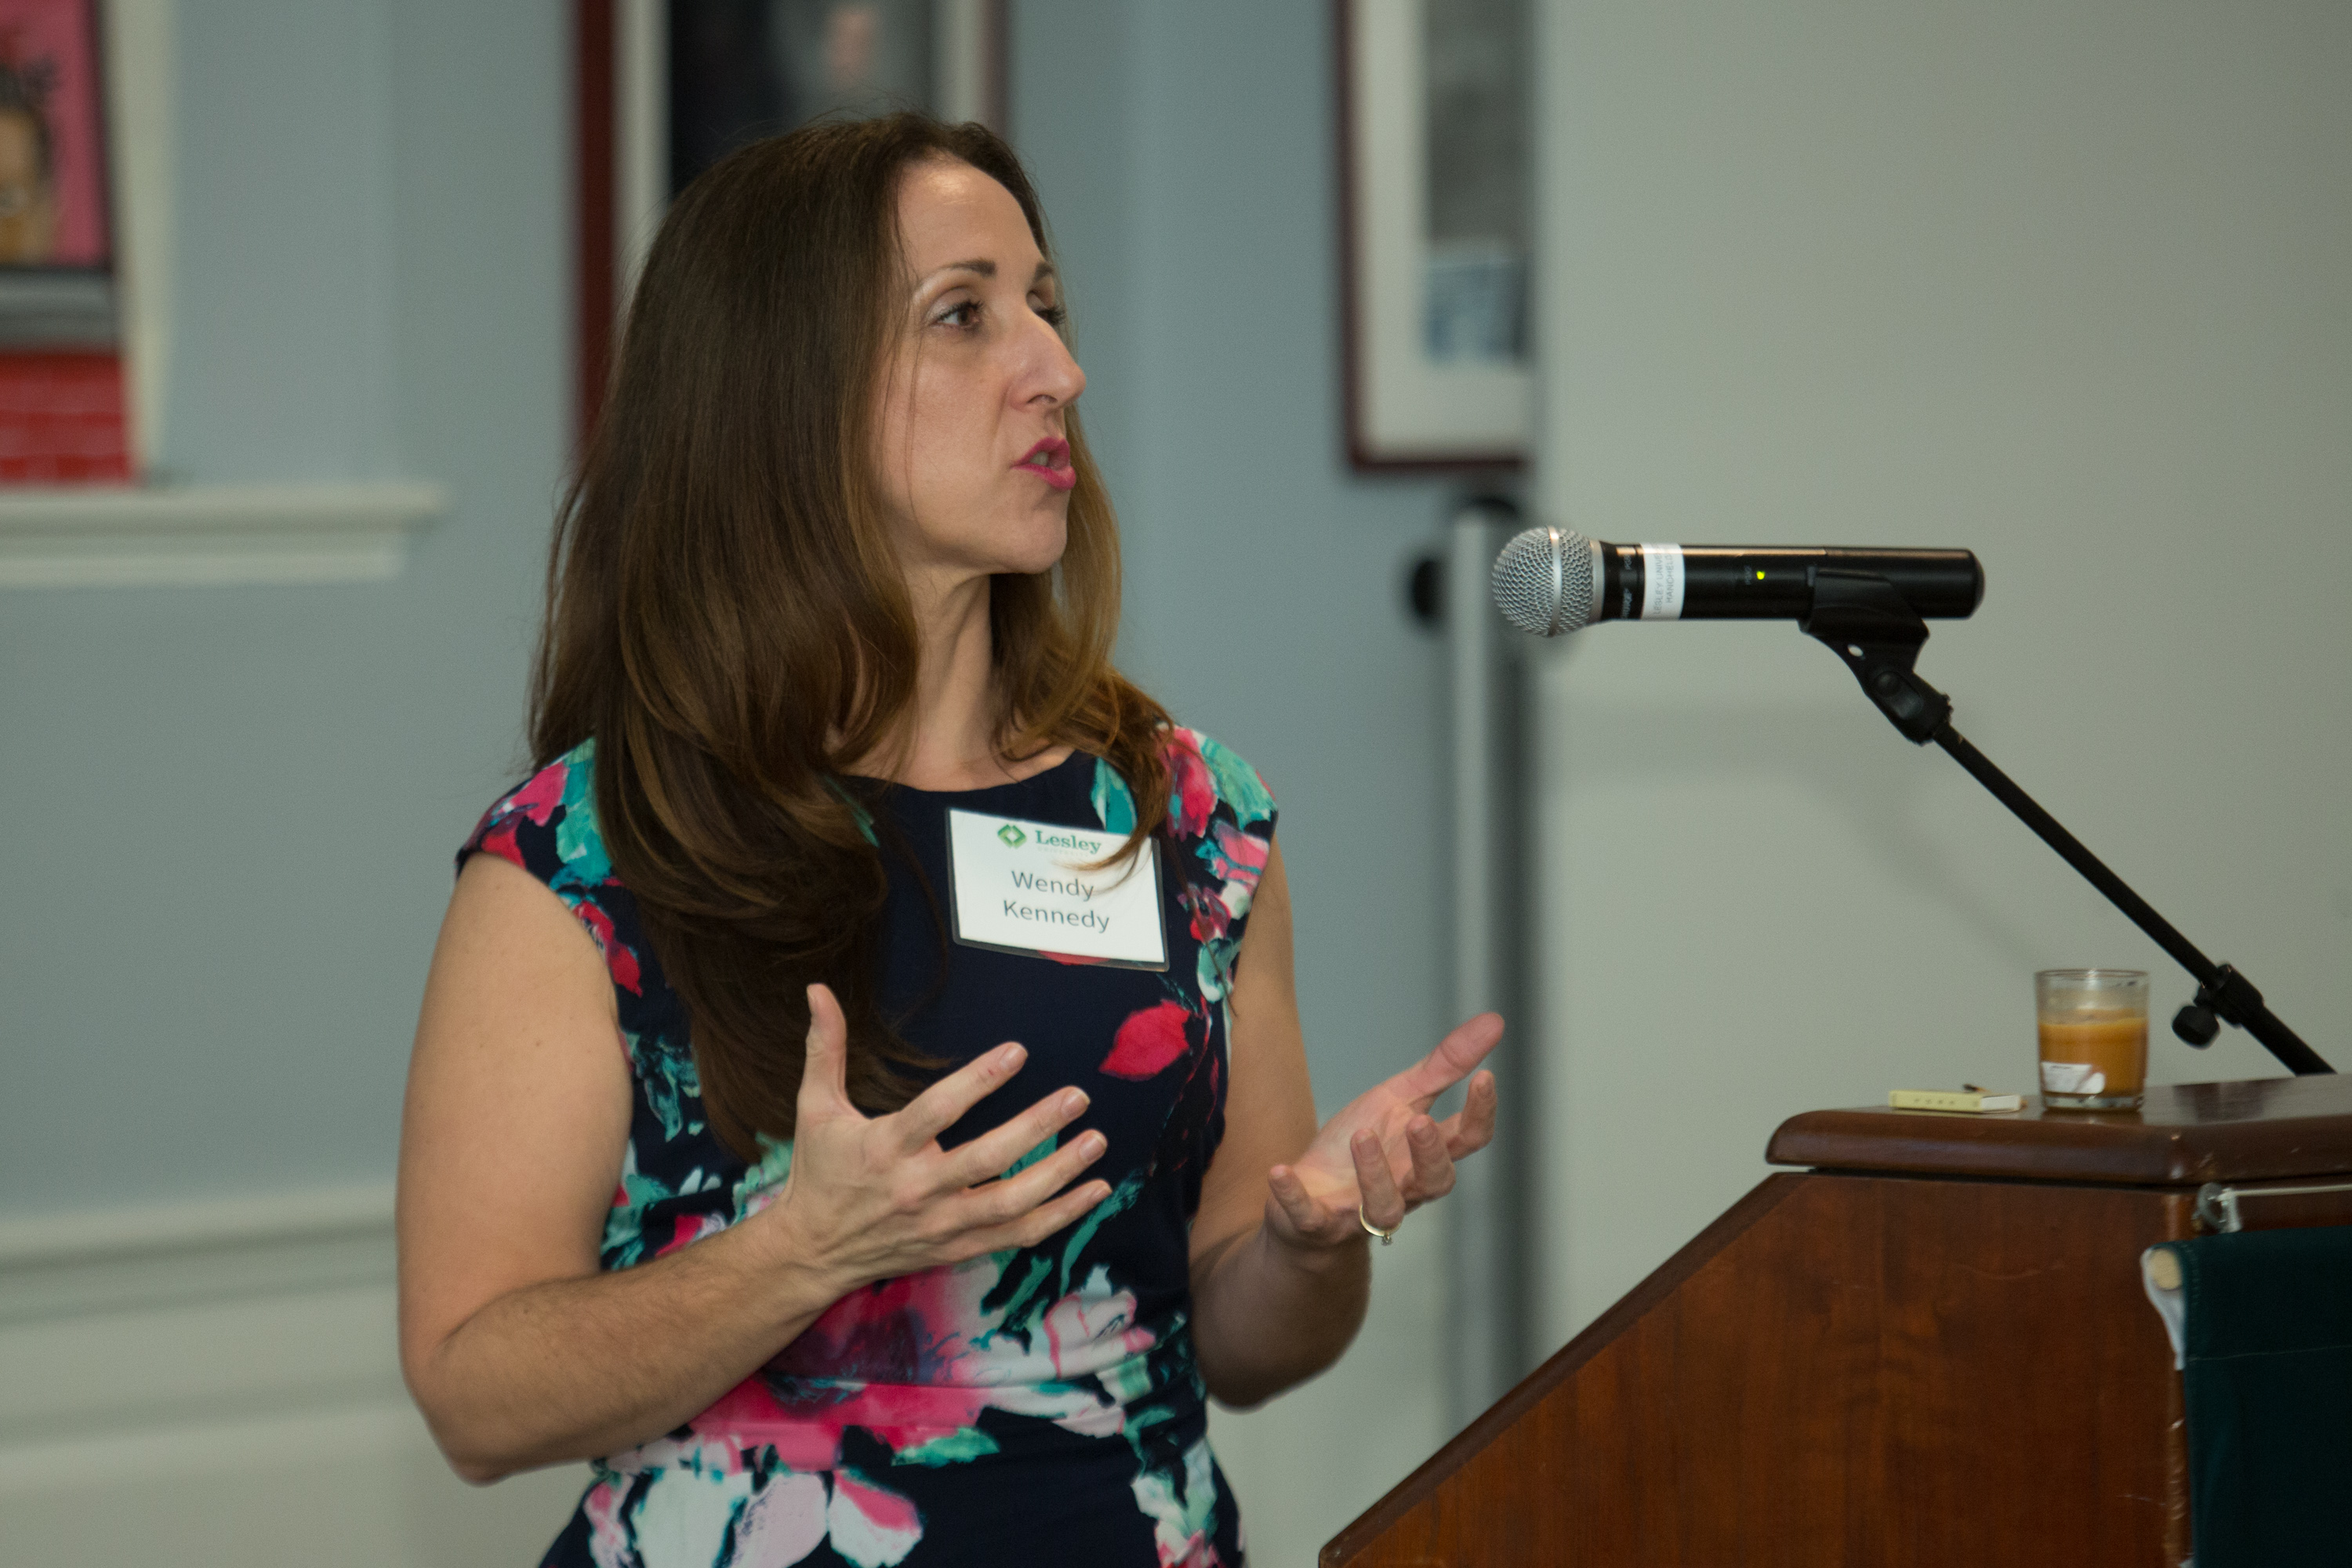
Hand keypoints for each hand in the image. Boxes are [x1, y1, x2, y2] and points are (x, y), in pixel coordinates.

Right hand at [758, 985, 1111, 1293]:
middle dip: (1036, 1128)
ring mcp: (941, 1223)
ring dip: (1059, 1174)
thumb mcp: (815, 1108)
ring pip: (1010, 1203)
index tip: (1017, 1051)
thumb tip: (817, 990)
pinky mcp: (958, 1246)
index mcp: (885, 1149)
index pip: (937, 1111)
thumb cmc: (819, 1173)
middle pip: (986, 1160)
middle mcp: (917, 1189)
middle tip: (1077, 1096)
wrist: (813, 1253)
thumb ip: (825, 1048)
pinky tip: (1094, 1191)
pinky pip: (1018, 1236)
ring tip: (1096, 1141)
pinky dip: (1060, 1216)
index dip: (978, 1081)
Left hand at [1263, 1013, 1501, 1251]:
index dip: (1481, 1113)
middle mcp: (1403, 1188)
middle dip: (1429, 1154)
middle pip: (1436, 1182)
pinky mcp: (1317, 1223)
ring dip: (1374, 1174)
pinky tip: (1279, 1172)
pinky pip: (1309, 1218)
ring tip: (1362, 1136)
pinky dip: (1294, 1197)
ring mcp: (1361, 1210)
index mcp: (1423, 1154)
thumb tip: (1495, 1022)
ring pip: (1384, 1208)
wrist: (1310, 1194)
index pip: (1468, 1140)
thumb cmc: (1361, 1146)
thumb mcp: (1399, 1098)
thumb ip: (1445, 1066)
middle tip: (1418, 1121)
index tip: (1484, 1077)